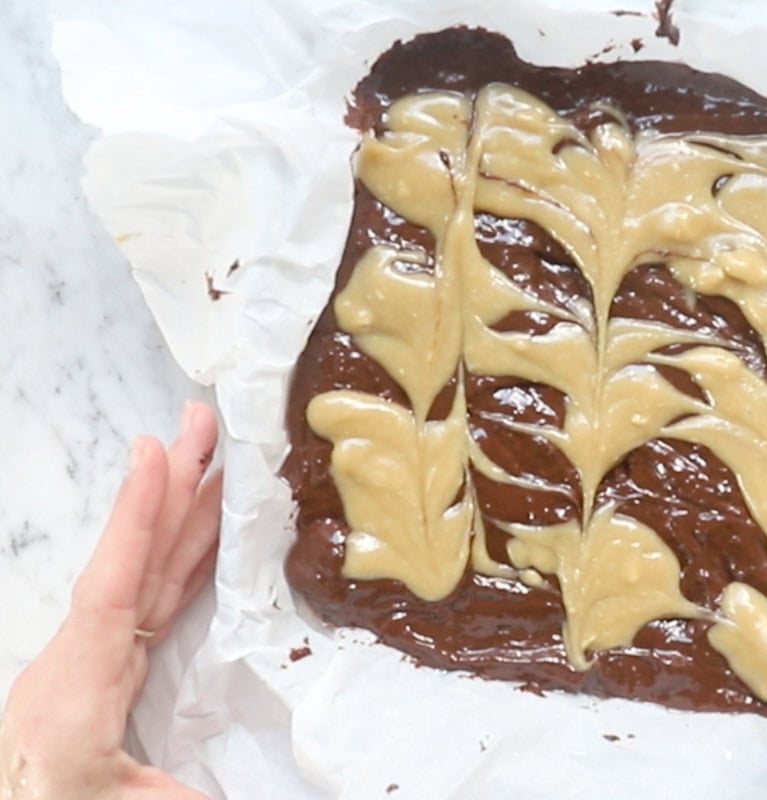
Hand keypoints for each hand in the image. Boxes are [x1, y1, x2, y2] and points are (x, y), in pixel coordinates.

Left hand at [0, 402, 220, 798]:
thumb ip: (182, 794)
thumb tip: (256, 787)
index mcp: (79, 689)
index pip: (112, 589)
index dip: (134, 521)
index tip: (151, 455)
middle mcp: (85, 658)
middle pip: (135, 559)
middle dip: (170, 486)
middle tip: (199, 424)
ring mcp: (96, 660)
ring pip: (147, 571)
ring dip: (181, 511)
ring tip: (210, 456)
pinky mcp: (111, 669)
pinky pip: (152, 597)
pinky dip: (181, 557)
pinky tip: (204, 531)